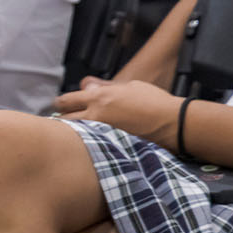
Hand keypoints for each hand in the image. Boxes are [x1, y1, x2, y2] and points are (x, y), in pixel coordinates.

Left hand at [55, 78, 180, 145]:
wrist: (174, 123)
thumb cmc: (154, 101)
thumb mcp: (128, 86)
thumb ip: (104, 88)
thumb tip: (87, 86)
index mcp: (100, 97)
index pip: (67, 100)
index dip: (60, 103)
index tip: (58, 105)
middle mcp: (98, 115)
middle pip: (65, 119)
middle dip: (60, 119)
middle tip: (59, 121)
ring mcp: (104, 132)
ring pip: (76, 134)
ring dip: (71, 133)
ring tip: (68, 135)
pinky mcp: (113, 146)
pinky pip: (93, 145)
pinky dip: (87, 144)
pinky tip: (87, 145)